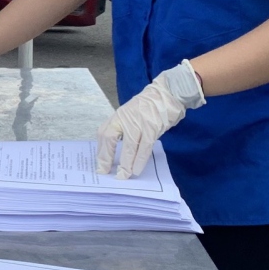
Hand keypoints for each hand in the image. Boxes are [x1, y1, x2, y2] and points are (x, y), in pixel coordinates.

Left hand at [95, 61, 201, 178]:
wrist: (168, 93)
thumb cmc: (149, 106)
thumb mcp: (131, 114)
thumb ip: (122, 128)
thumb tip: (115, 150)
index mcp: (118, 116)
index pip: (104, 133)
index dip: (101, 150)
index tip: (100, 165)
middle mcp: (125, 118)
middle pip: (110, 139)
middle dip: (106, 157)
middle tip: (105, 172)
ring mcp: (138, 122)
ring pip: (129, 146)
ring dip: (126, 164)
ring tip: (123, 176)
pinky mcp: (152, 127)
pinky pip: (144, 147)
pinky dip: (140, 160)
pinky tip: (137, 169)